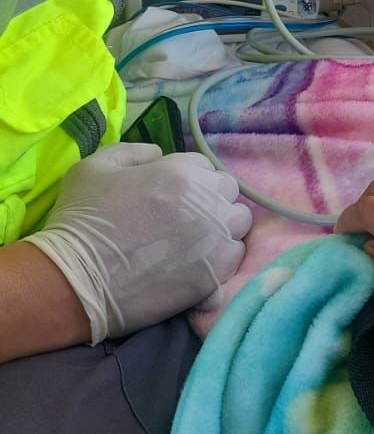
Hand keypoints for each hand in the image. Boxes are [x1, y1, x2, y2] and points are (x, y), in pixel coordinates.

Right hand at [29, 143, 252, 341]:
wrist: (74, 281)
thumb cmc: (81, 220)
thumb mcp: (95, 166)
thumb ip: (134, 152)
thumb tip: (159, 154)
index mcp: (180, 172)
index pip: (205, 167)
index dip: (188, 180)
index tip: (172, 197)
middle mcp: (205, 201)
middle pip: (228, 191)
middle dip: (210, 199)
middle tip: (184, 218)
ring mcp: (214, 239)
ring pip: (238, 223)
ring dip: (222, 226)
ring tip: (196, 240)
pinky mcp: (214, 274)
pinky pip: (236, 255)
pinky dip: (222, 256)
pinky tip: (198, 262)